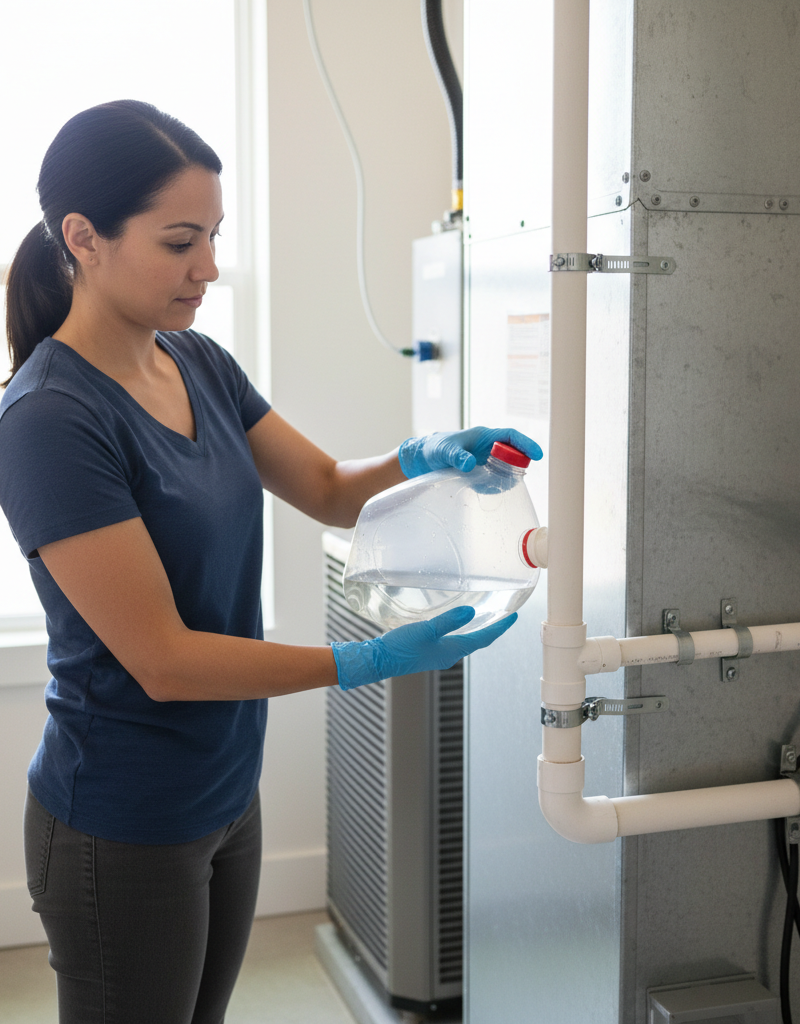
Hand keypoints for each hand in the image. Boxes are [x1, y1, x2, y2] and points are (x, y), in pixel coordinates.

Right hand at [332, 606, 517, 690]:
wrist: (379, 660)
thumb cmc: (401, 648)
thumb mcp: (426, 630)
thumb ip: (448, 621)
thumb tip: (471, 612)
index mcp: (453, 650)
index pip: (484, 639)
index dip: (500, 628)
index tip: (514, 617)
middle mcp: (449, 654)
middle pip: (477, 641)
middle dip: (491, 628)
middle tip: (504, 616)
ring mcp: (438, 654)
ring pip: (464, 640)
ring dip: (476, 630)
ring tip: (485, 617)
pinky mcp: (428, 652)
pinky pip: (452, 640)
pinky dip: (460, 631)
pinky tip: (453, 623)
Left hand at [398, 426, 542, 478]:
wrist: (422, 459)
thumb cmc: (434, 448)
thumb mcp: (445, 451)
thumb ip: (457, 456)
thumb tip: (470, 464)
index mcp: (484, 436)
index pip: (511, 436)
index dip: (526, 444)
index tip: (538, 455)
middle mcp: (488, 447)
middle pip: (512, 454)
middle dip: (516, 466)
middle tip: (510, 479)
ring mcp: (485, 459)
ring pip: (504, 469)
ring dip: (502, 479)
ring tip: (486, 485)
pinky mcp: (480, 471)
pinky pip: (493, 479)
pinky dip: (491, 486)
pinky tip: (478, 488)